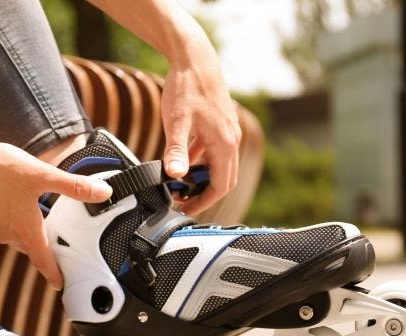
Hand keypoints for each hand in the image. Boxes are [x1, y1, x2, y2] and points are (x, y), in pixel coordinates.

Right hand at [0, 139, 111, 289]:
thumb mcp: (42, 174)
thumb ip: (74, 186)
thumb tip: (103, 193)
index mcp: (26, 230)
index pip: (44, 262)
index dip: (54, 275)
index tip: (60, 284)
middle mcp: (7, 235)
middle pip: (31, 246)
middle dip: (42, 244)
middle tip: (55, 237)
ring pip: (14, 235)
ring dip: (25, 228)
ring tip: (33, 210)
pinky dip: (7, 218)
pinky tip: (8, 199)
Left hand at [161, 38, 240, 215]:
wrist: (194, 57)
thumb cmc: (186, 87)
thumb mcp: (176, 121)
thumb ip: (176, 150)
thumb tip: (174, 175)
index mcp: (224, 143)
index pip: (222, 185)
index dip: (204, 201)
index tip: (185, 208)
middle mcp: (231, 139)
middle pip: (224, 179)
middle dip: (204, 193)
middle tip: (181, 200)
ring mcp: (227, 131)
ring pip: (219, 166)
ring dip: (201, 177)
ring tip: (177, 183)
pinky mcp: (220, 124)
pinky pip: (213, 152)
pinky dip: (200, 161)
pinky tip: (181, 161)